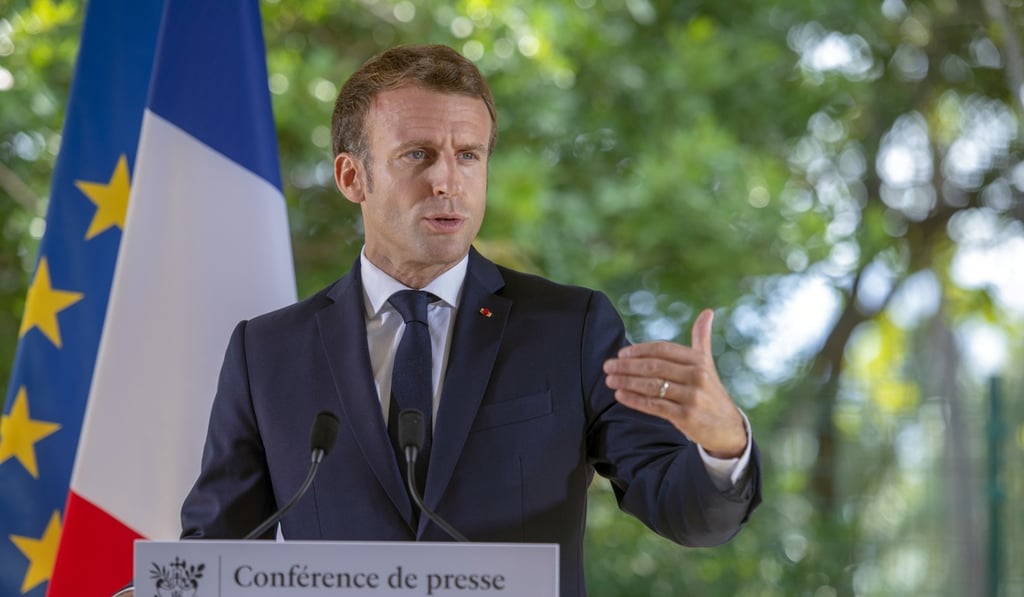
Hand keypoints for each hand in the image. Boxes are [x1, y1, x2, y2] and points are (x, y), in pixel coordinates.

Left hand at [603, 308, 746, 457]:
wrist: (727, 427)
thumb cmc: (710, 391)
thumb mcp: (707, 363)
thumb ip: (702, 338)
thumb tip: (707, 311)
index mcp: (698, 360)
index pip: (662, 349)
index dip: (639, 350)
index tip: (621, 353)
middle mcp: (697, 376)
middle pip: (654, 366)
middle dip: (627, 366)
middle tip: (607, 366)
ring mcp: (692, 397)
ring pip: (652, 386)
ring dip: (627, 382)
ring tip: (610, 380)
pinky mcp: (686, 416)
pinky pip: (654, 405)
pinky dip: (634, 400)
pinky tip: (620, 395)